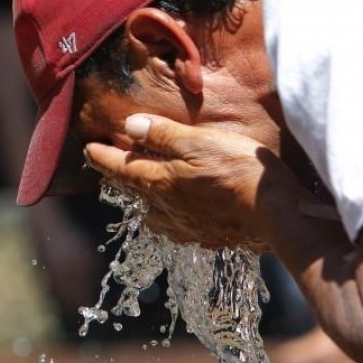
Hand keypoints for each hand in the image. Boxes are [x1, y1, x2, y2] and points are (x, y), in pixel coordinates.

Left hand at [84, 114, 294, 248]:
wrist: (274, 215)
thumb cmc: (239, 171)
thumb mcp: (200, 142)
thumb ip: (163, 134)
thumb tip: (129, 126)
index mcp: (160, 182)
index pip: (120, 167)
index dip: (102, 156)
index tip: (87, 148)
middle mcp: (165, 208)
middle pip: (131, 189)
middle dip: (114, 174)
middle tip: (103, 164)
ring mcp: (184, 226)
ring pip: (148, 210)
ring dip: (136, 195)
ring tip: (132, 185)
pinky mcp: (204, 236)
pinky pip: (170, 226)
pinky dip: (159, 214)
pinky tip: (165, 214)